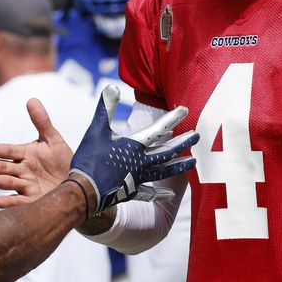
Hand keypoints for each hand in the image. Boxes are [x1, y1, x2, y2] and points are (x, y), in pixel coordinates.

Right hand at [0, 98, 73, 207]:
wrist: (79, 183)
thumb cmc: (65, 160)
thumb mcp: (54, 140)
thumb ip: (42, 122)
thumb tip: (32, 99)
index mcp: (26, 154)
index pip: (8, 151)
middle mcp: (23, 170)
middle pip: (3, 167)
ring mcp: (26, 186)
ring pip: (6, 182)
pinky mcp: (32, 201)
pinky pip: (18, 201)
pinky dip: (7, 202)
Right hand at [70, 85, 196, 217]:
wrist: (84, 190)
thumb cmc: (90, 158)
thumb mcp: (96, 129)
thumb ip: (106, 108)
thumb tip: (113, 86)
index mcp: (134, 146)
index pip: (158, 130)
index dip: (173, 119)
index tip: (186, 110)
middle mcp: (141, 162)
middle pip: (167, 151)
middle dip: (183, 142)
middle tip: (198, 136)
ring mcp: (138, 178)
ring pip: (164, 171)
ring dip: (179, 166)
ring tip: (193, 162)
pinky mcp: (131, 191)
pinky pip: (150, 193)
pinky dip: (160, 193)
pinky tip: (170, 195)